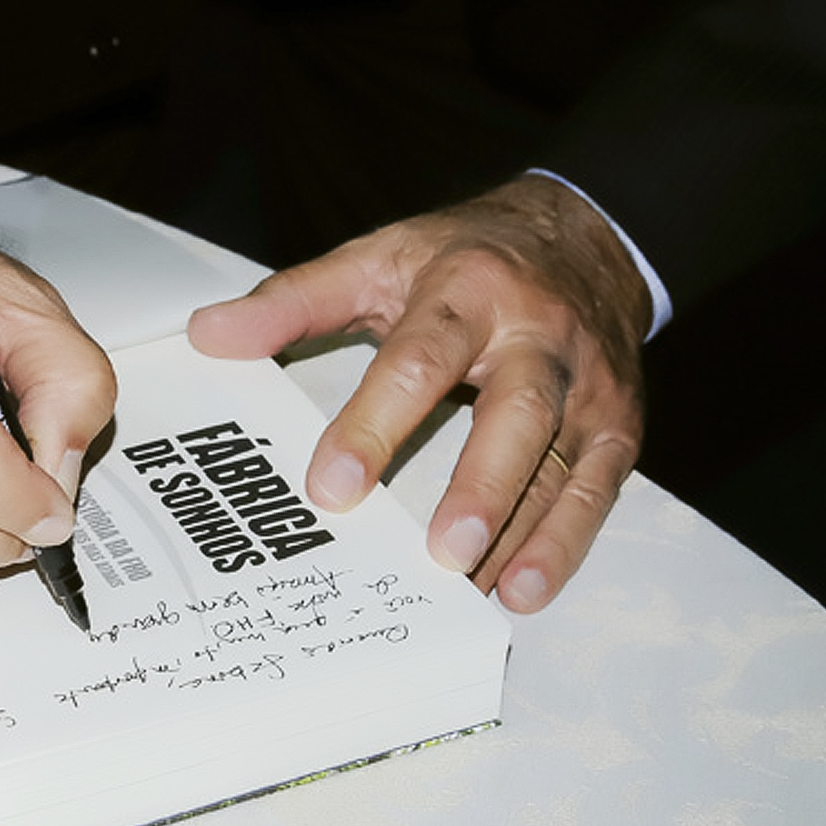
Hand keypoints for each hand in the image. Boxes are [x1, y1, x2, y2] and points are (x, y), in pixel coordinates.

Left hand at [187, 175, 648, 612]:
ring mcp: (586, 384)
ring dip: (522, 531)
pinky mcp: (618, 424)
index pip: (420, 360)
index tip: (331, 487)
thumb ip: (292, 301)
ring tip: (477, 587)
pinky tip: (522, 588)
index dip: (375, 424)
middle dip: (480, 484)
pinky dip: (563, 543)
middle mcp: (538, 337)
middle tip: (440, 552)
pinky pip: (596, 488)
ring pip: (562, 462)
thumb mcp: (377, 259)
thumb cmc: (465, 259)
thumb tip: (207, 334)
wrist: (585, 238)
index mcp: (468, 292)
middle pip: (516, 413)